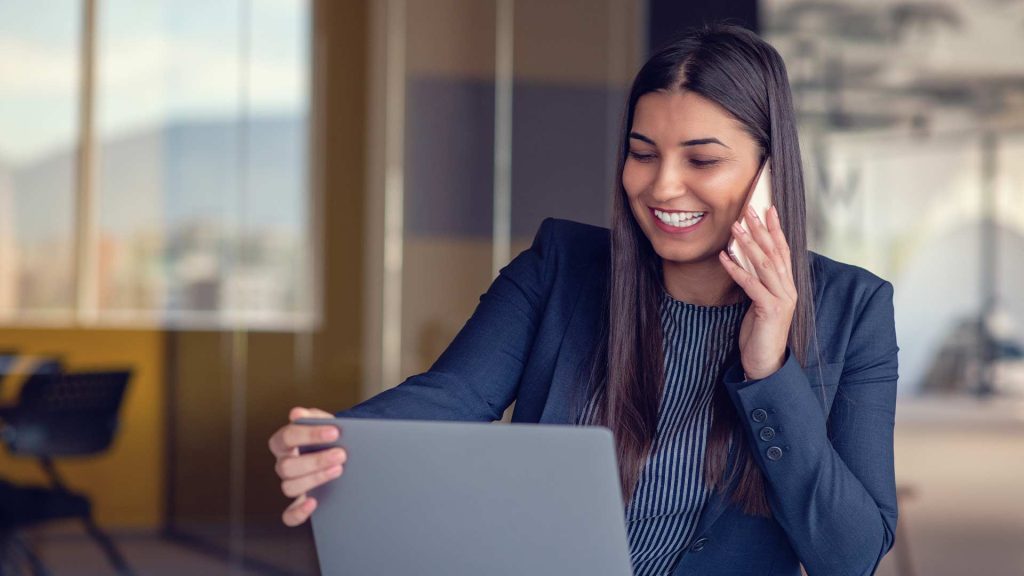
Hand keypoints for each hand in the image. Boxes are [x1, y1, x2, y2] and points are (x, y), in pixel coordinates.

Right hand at [268, 407, 346, 526]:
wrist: (342, 453)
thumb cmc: (331, 438)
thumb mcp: (326, 424)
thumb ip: (315, 417)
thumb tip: (296, 413)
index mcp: (284, 442)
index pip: (288, 437)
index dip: (310, 434)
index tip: (335, 432)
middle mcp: (284, 464)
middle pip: (287, 466)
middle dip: (316, 461)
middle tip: (341, 454)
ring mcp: (291, 484)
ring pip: (289, 487)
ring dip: (314, 479)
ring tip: (338, 470)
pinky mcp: (299, 504)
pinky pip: (289, 515)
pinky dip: (298, 513)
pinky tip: (314, 504)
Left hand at [718, 204, 796, 379]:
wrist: (766, 364)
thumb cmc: (760, 334)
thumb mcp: (759, 304)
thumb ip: (757, 284)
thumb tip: (744, 262)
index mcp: (787, 286)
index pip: (783, 251)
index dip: (776, 229)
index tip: (768, 209)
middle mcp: (788, 289)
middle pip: (774, 252)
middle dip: (761, 230)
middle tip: (748, 209)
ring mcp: (781, 299)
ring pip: (764, 265)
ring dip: (748, 244)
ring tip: (735, 227)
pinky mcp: (770, 309)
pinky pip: (750, 284)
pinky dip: (736, 269)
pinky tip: (724, 257)